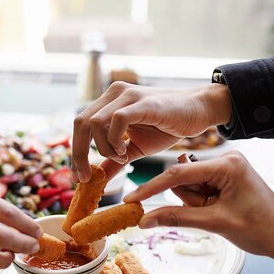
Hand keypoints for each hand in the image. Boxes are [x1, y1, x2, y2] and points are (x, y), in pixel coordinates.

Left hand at [71, 82, 231, 181]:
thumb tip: (97, 178)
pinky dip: (115, 141)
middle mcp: (113, 94)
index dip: (75, 153)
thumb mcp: (136, 148)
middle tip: (87, 177)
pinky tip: (126, 152)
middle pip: (80, 123)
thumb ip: (116, 160)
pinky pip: (116, 120)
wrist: (198, 111)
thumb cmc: (168, 126)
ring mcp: (126, 95)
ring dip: (104, 148)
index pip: (80, 126)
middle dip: (79, 154)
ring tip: (122, 158)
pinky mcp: (141, 102)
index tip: (79, 178)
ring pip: (94, 122)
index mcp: (108, 103)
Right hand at [123, 152, 273, 273]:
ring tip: (220, 215)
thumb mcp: (215, 223)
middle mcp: (226, 160)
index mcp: (227, 164)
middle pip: (185, 180)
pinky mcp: (227, 178)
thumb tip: (146, 219)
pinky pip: (201, 190)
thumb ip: (177, 218)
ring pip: (191, 187)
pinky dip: (202, 204)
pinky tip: (220, 212)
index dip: (153, 187)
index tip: (132, 198)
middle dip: (190, 202)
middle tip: (211, 216)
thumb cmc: (261, 229)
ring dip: (196, 205)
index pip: (179, 174)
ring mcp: (227, 169)